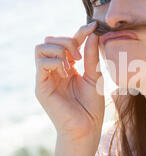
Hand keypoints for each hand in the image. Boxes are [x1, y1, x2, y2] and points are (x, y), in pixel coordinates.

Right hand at [35, 21, 104, 145]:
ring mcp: (46, 78)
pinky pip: (41, 63)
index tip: (93, 25)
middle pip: (50, 40)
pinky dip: (55, 62)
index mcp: (67, 67)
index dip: (80, 31)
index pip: (68, 42)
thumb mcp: (95, 77)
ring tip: (72, 64)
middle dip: (68, 41)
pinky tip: (66, 73)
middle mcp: (54, 70)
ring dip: (59, 49)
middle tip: (80, 57)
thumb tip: (93, 33)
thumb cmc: (92, 107)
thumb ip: (92, 56)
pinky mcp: (41, 87)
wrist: (87, 129)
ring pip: (41, 47)